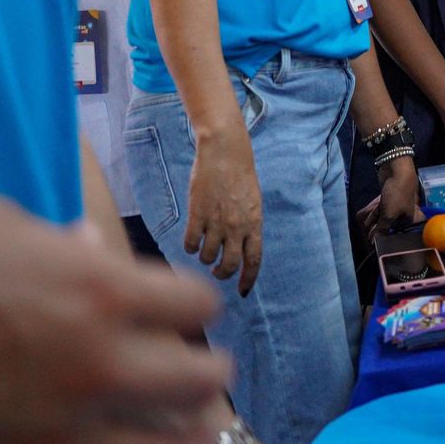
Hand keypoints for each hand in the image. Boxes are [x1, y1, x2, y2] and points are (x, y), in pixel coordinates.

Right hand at [0, 198, 229, 443]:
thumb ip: (61, 246)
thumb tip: (91, 246)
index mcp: (100, 288)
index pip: (194, 304)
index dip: (193, 305)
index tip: (186, 310)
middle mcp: (97, 359)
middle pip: (199, 379)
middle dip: (206, 372)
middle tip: (202, 371)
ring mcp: (64, 421)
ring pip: (169, 442)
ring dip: (181, 428)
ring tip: (183, 424)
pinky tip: (126, 441)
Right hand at [185, 127, 262, 295]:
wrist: (225, 152)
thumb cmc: (240, 175)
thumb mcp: (252, 202)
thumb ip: (248, 226)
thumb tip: (240, 250)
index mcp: (255, 223)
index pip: (254, 260)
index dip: (248, 279)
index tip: (241, 292)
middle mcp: (237, 226)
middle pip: (229, 265)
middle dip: (222, 273)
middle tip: (216, 271)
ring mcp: (217, 221)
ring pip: (208, 256)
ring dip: (205, 258)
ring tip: (204, 249)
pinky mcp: (197, 214)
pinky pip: (190, 243)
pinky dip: (189, 247)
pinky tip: (191, 240)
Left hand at [357, 157, 422, 245]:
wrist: (397, 170)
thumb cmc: (397, 194)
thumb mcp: (389, 215)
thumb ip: (382, 230)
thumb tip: (374, 243)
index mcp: (409, 219)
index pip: (398, 234)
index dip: (386, 240)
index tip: (374, 246)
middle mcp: (404, 213)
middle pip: (390, 226)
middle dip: (378, 231)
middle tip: (367, 238)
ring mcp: (396, 205)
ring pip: (384, 217)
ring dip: (374, 223)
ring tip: (365, 228)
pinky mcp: (388, 198)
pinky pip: (380, 209)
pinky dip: (374, 214)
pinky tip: (366, 219)